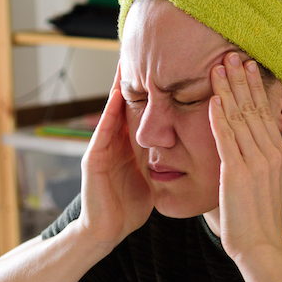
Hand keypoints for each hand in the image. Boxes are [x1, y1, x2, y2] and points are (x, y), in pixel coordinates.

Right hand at [78, 63, 152, 247]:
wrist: (106, 232)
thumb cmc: (129, 208)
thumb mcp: (152, 177)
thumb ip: (163, 160)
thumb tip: (188, 151)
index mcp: (129, 145)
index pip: (142, 110)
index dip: (152, 90)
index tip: (166, 66)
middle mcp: (114, 142)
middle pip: (125, 104)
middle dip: (133, 79)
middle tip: (142, 50)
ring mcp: (101, 149)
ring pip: (113, 111)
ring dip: (119, 87)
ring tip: (127, 61)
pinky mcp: (92, 160)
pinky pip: (103, 132)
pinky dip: (109, 113)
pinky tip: (117, 96)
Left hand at [208, 53, 281, 261]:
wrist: (261, 245)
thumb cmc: (262, 220)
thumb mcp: (272, 184)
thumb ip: (267, 161)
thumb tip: (264, 145)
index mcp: (280, 155)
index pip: (266, 113)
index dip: (256, 88)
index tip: (248, 68)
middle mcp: (271, 154)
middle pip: (254, 109)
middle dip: (242, 80)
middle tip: (233, 56)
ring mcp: (255, 162)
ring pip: (240, 118)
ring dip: (228, 91)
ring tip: (219, 68)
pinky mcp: (237, 172)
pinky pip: (227, 138)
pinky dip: (219, 117)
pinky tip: (213, 100)